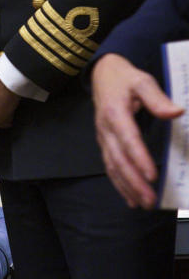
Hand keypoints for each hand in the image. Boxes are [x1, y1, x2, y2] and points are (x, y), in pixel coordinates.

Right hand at [92, 53, 182, 208]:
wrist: (102, 74)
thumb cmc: (124, 78)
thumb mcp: (142, 80)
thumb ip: (157, 97)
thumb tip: (176, 112)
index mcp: (115, 113)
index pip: (128, 139)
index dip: (139, 158)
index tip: (152, 175)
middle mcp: (106, 129)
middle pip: (119, 159)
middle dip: (134, 181)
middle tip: (150, 200)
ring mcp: (103, 138)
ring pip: (112, 166)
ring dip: (127, 187)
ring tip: (142, 204)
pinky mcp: (105, 143)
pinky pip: (110, 166)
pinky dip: (119, 183)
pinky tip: (129, 198)